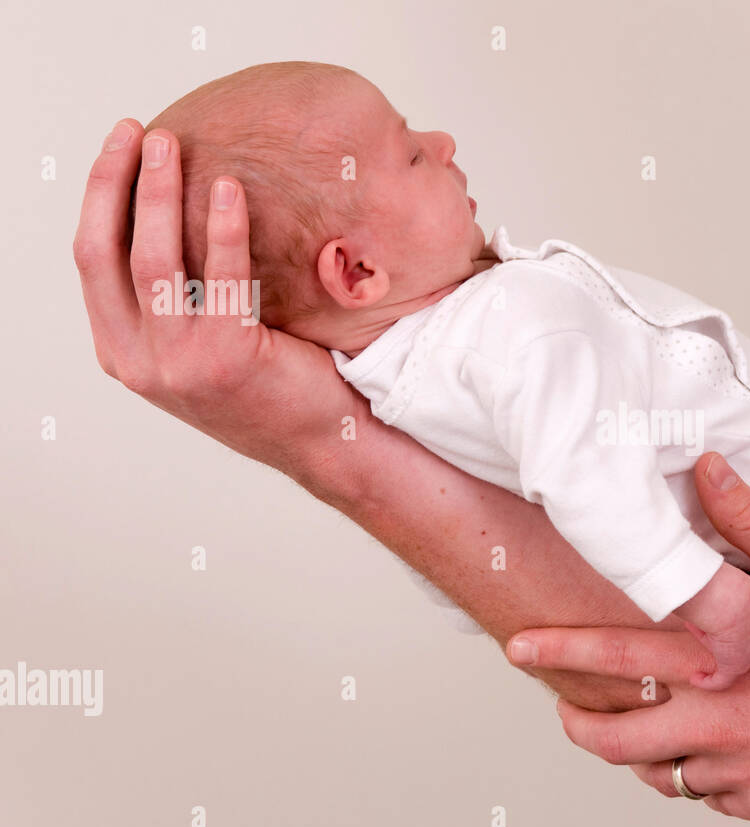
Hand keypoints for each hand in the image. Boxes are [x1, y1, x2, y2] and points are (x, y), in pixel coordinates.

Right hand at [72, 120, 367, 482]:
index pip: (91, 260)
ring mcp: (177, 365)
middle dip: (116, 182)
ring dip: (159, 194)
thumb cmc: (273, 381)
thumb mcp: (201, 342)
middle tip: (140, 130)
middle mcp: (138, 362)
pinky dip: (224, 228)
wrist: (323, 439)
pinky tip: (231, 190)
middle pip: (104, 253)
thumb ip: (174, 297)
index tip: (120, 146)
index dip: (99, 197)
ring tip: (174, 145)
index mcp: (122, 351)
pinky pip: (220, 278)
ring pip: (153, 260)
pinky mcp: (226, 360)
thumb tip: (176, 207)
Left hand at [509, 451, 749, 826]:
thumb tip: (707, 467)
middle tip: (572, 714)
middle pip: (618, 746)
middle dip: (584, 729)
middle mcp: (718, 731)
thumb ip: (748, 519)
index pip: (616, 665)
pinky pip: (717, 802)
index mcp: (716, 672)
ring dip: (649, 755)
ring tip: (646, 731)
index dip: (559, 655)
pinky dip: (706, 780)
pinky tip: (718, 756)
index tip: (519, 649)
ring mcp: (743, 776)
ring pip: (667, 778)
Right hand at [673, 561, 749, 689]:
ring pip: (735, 659)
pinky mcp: (736, 667)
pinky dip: (709, 681)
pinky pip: (722, 680)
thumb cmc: (735, 587)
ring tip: (702, 649)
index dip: (743, 625)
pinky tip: (696, 678)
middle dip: (733, 641)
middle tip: (714, 633)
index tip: (730, 624)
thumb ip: (740, 590)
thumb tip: (723, 586)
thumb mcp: (745, 585)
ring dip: (718, 654)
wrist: (734, 601)